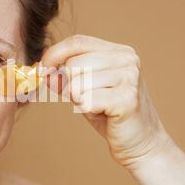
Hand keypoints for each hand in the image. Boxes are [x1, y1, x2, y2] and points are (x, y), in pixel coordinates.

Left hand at [40, 35, 172, 168]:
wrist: (141, 143)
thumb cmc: (111, 116)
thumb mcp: (85, 90)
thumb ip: (66, 78)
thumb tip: (45, 70)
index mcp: (119, 52)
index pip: (78, 41)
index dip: (54, 54)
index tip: (42, 69)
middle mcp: (127, 60)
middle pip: (73, 64)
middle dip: (69, 86)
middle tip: (86, 100)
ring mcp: (129, 77)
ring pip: (77, 83)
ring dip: (80, 100)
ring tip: (99, 107)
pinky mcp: (126, 98)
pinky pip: (85, 100)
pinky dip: (88, 111)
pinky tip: (105, 115)